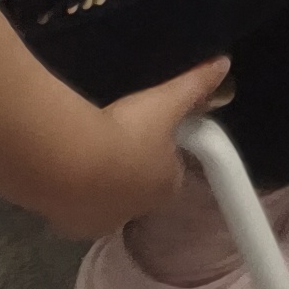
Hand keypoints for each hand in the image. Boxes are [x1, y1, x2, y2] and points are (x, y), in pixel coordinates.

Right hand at [36, 58, 232, 239]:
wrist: (71, 163)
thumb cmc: (128, 132)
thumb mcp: (166, 101)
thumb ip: (195, 83)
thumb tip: (223, 63)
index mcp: (166, 188)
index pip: (172, 173)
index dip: (164, 154)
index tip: (152, 131)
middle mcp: (134, 212)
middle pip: (137, 190)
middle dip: (130, 169)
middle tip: (117, 136)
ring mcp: (99, 222)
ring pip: (104, 200)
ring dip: (99, 180)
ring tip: (88, 147)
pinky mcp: (66, 225)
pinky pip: (72, 206)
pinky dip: (71, 189)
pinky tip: (64, 164)